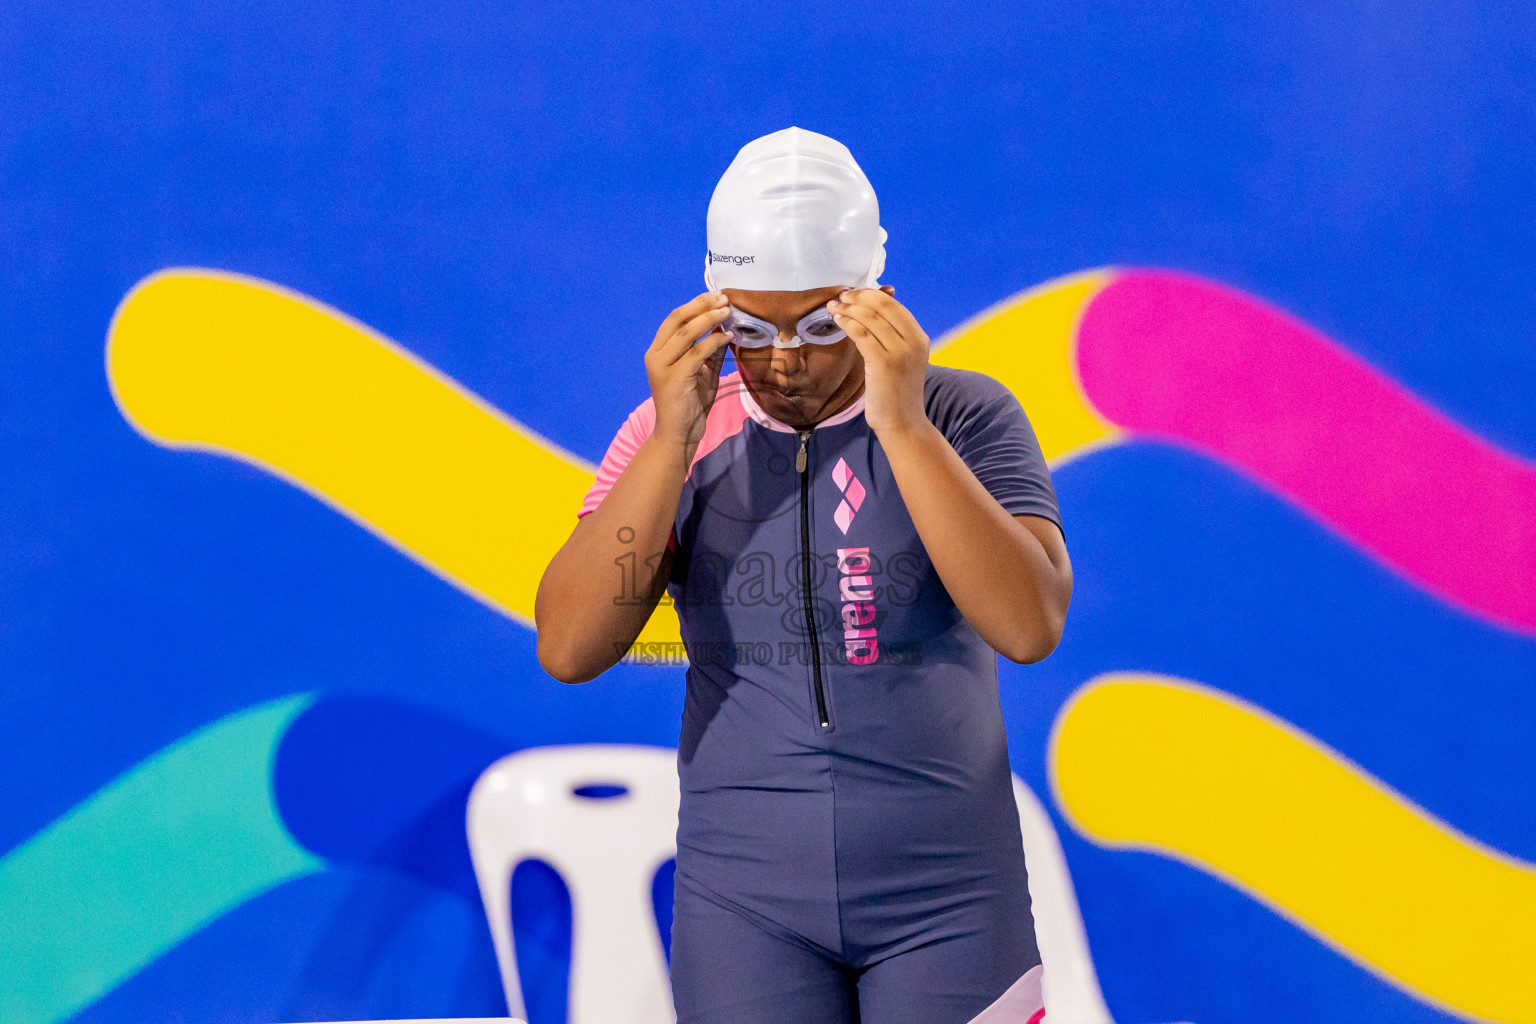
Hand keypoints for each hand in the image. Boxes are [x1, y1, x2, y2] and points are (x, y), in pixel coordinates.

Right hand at [646, 291, 732, 457]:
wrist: (679, 435)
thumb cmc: (689, 404)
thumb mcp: (701, 371)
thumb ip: (708, 350)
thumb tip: (724, 326)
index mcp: (657, 351)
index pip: (674, 319)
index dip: (695, 304)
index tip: (716, 296)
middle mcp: (654, 356)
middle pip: (677, 319)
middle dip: (702, 305)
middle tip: (724, 298)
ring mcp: (662, 367)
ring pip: (687, 333)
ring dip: (710, 319)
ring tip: (728, 312)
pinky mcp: (674, 378)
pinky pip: (697, 352)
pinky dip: (714, 341)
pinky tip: (728, 336)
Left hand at [829, 286, 930, 435]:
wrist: (902, 422)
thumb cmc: (898, 393)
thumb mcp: (905, 361)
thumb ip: (896, 339)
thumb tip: (873, 316)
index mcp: (920, 338)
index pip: (895, 306)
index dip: (872, 295)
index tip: (855, 294)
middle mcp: (913, 341)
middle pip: (882, 306)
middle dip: (859, 297)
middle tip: (842, 296)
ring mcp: (900, 351)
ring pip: (869, 318)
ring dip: (848, 308)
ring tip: (834, 306)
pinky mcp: (883, 362)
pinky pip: (861, 334)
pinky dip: (847, 323)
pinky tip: (838, 321)